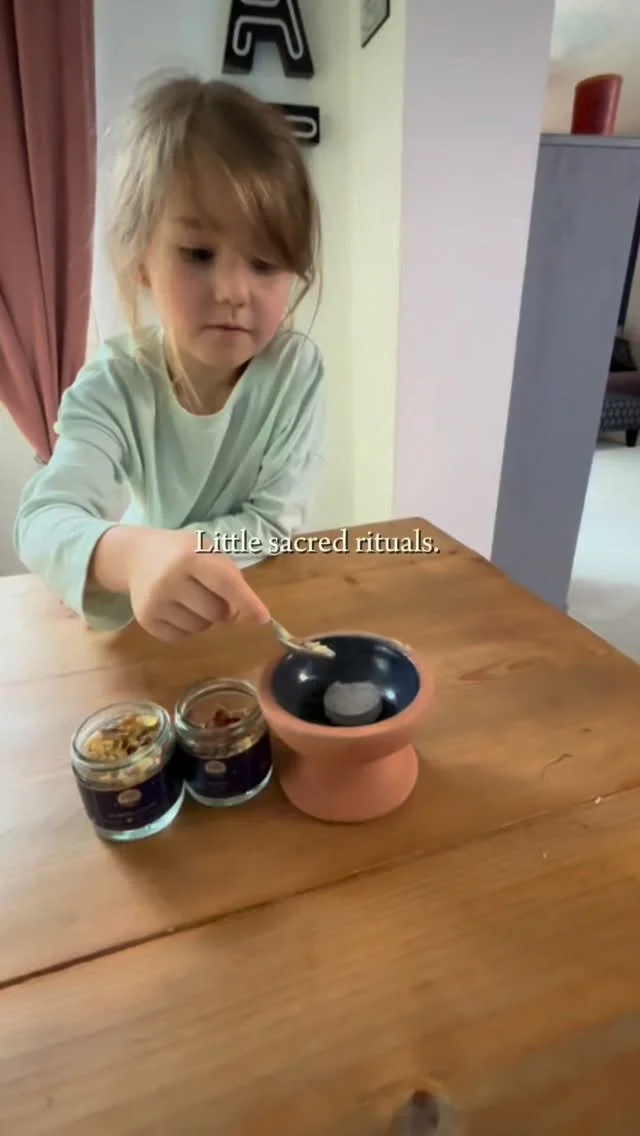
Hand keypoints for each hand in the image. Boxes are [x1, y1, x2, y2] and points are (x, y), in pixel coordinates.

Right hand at [93, 527, 270, 641]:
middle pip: (217, 613)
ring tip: (191, 598)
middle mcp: (170, 579)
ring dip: (205, 618)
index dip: (247, 602)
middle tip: (210, 593)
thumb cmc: (181, 553)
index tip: (264, 618)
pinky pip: (182, 637)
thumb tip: (246, 614)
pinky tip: (177, 608)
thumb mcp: (207, 551)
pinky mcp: (146, 620)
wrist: (136, 556)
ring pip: (201, 628)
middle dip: (223, 609)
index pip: (226, 584)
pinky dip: (187, 627)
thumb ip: (230, 578)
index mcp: (190, 556)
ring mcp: (156, 601)